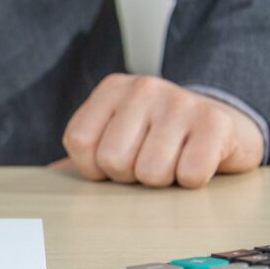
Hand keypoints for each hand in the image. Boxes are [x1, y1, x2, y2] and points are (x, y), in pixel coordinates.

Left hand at [62, 74, 263, 187]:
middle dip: (130, 175)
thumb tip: (47, 177)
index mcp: (110, 90)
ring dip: (163, 180)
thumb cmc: (157, 139)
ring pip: (151, 173)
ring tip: (174, 159)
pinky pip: (190, 174)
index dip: (95, 166)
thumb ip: (82, 154)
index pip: (79, 142)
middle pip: (113, 160)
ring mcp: (180, 101)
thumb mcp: (114, 135)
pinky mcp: (214, 122)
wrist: (222, 127)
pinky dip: (192, 180)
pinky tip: (197, 159)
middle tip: (150, 159)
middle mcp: (143, 88)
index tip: (118, 158)